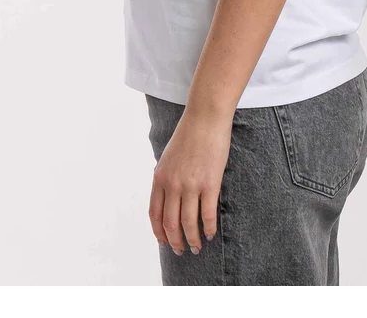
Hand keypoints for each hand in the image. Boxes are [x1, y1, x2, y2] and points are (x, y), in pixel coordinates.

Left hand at [149, 109, 232, 254]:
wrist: (205, 117)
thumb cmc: (189, 134)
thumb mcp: (169, 157)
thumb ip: (167, 178)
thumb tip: (169, 198)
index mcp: (159, 177)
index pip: (154, 214)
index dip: (159, 232)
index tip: (164, 242)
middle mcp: (172, 184)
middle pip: (170, 223)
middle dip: (175, 241)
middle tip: (181, 250)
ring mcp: (190, 185)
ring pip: (189, 224)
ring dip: (193, 239)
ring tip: (198, 247)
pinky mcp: (210, 183)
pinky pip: (208, 214)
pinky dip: (209, 228)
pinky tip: (211, 233)